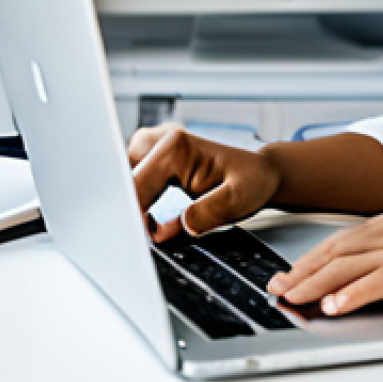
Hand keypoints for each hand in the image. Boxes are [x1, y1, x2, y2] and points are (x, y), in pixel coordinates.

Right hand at [128, 123, 281, 240]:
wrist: (261, 174)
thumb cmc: (253, 182)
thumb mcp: (238, 200)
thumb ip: (204, 213)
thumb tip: (164, 230)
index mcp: (176, 148)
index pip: (134, 187)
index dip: (130, 218)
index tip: (136, 239)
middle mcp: (163, 142)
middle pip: (121, 182)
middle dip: (126, 211)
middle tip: (141, 236)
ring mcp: (159, 148)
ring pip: (123, 180)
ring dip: (130, 204)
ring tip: (145, 225)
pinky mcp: (158, 160)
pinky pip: (133, 181)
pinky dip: (136, 200)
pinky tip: (149, 216)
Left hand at [268, 204, 382, 317]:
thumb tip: (379, 274)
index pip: (350, 236)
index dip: (315, 255)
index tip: (293, 270)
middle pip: (341, 246)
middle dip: (304, 267)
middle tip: (276, 285)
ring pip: (350, 262)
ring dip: (314, 282)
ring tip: (289, 297)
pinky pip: (378, 280)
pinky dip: (349, 294)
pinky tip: (331, 307)